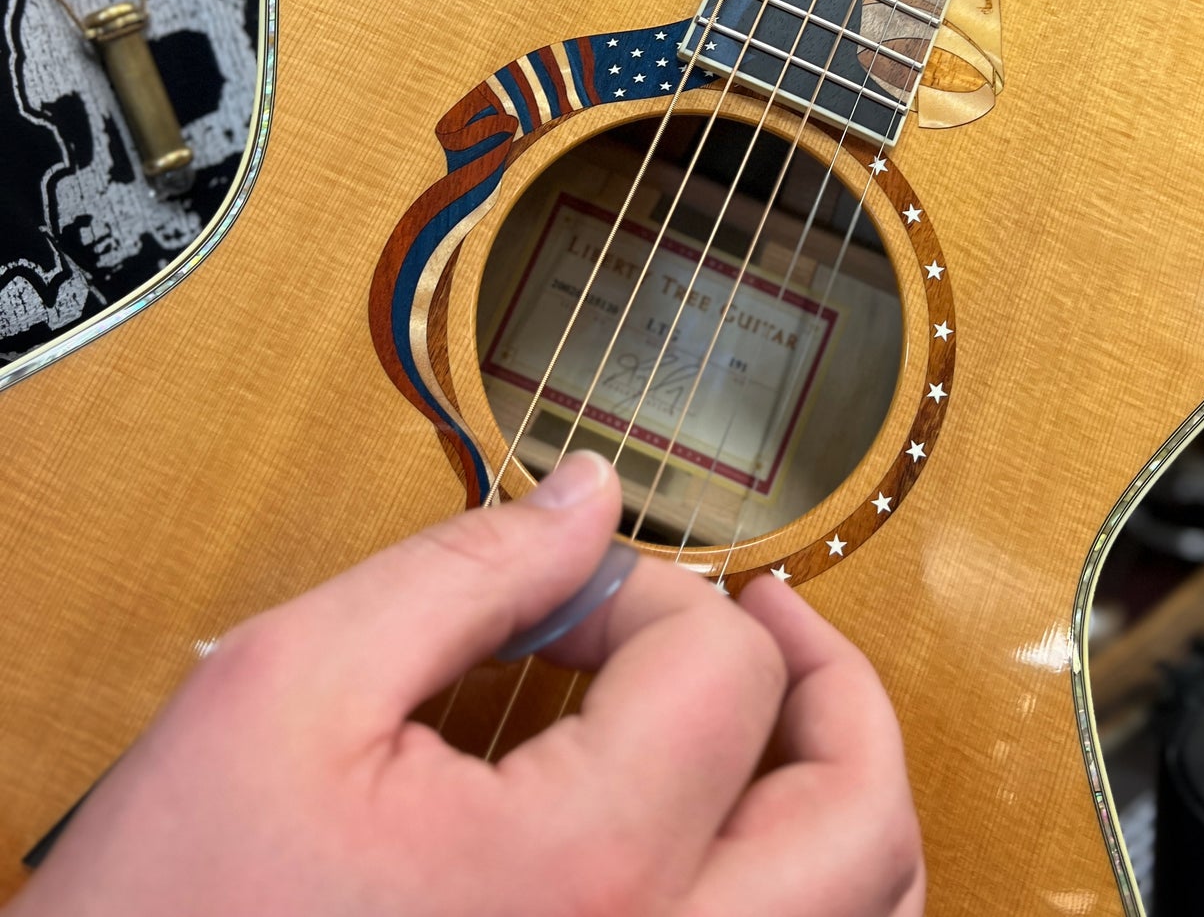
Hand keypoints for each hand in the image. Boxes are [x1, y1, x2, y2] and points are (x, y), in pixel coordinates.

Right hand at [10, 451, 922, 916]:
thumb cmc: (177, 911)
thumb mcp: (285, 690)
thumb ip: (462, 570)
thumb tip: (588, 495)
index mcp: (580, 872)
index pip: (719, 670)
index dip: (647, 590)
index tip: (564, 593)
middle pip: (860, 818)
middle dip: (828, 681)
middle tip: (764, 616)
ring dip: (845, 795)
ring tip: (776, 716)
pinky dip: (810, 893)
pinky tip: (745, 839)